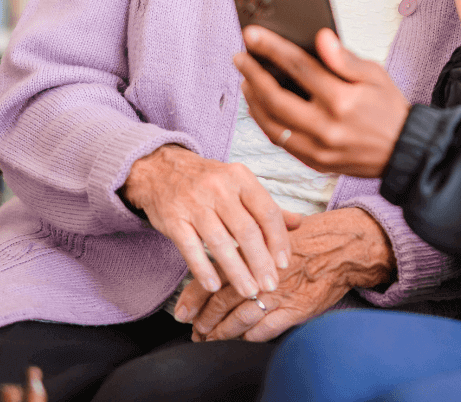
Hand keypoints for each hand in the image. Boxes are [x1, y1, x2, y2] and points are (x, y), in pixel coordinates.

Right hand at [122, 144, 300, 298]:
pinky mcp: (173, 219)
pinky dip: (203, 269)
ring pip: (220, 243)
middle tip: (270, 286)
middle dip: (261, 262)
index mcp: (240, 178)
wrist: (162, 168)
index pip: (266, 211)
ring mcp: (194, 203)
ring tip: (249, 291)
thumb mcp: (239, 183)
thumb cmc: (208, 181)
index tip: (284, 263)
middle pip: (246, 230)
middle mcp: (219, 188)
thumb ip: (266, 205)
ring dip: (237, 271)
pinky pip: (191, 248)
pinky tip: (215, 287)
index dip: (278, 239)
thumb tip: (298, 223)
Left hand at [175, 208, 394, 341]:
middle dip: (205, 320)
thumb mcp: (279, 229)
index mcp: (255, 250)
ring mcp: (280, 293)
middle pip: (223, 300)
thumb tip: (227, 251)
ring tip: (210, 340)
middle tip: (194, 331)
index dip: (195, 297)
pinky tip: (242, 339)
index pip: (216, 275)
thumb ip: (252, 239)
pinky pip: (265, 329)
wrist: (345, 246)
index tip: (182, 312)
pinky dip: (250, 337)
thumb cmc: (313, 236)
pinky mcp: (296, 310)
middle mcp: (263, 272)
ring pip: (241, 319)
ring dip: (222, 333)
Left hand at [235, 26, 409, 178]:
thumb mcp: (375, 75)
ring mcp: (318, 149)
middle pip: (276, 98)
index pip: (300, 68)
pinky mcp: (314, 163)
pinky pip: (280, 141)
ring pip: (271, 123)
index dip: (272, 48)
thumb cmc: (389, 108)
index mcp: (343, 100)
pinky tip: (260, 104)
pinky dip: (265, 121)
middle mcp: (327, 127)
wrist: (404, 152)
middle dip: (253, 74)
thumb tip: (321, 37)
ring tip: (246, 78)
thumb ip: (344, 58)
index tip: (251, 34)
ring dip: (253, 99)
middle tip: (240, 56)